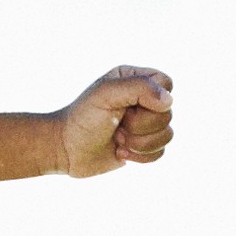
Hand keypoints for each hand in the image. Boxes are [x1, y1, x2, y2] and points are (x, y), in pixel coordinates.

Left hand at [53, 65, 175, 176]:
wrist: (66, 150)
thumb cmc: (82, 119)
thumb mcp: (106, 95)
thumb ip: (139, 88)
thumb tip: (168, 100)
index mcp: (133, 79)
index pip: (166, 83)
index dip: (153, 99)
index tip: (129, 106)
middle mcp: (142, 99)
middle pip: (167, 113)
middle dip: (141, 125)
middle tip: (117, 125)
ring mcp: (144, 124)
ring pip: (167, 134)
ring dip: (139, 143)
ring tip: (117, 140)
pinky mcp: (143, 146)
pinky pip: (160, 152)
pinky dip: (140, 156)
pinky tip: (119, 152)